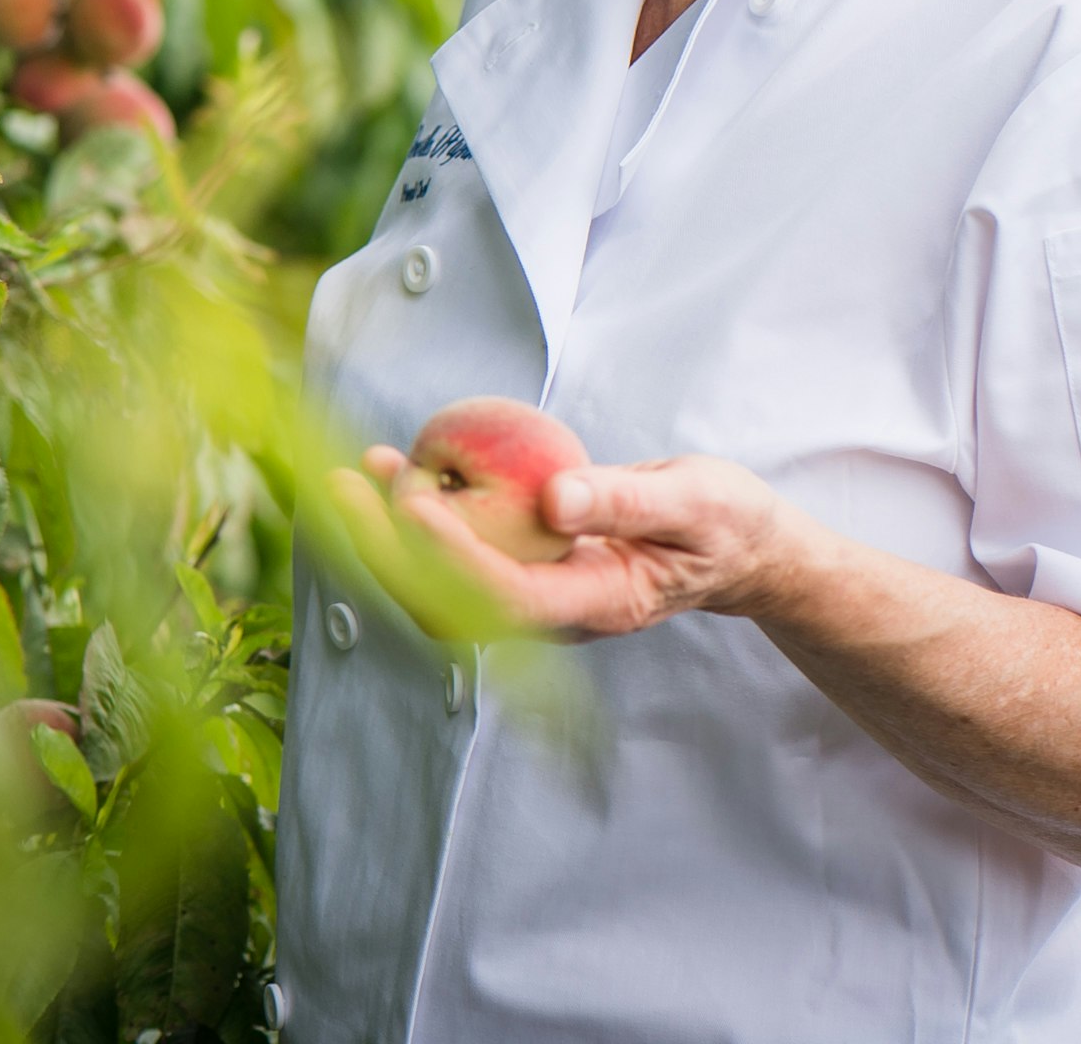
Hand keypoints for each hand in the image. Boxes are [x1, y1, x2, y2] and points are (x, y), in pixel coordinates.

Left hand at [326, 445, 812, 640]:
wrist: (733, 548)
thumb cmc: (722, 521)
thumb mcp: (694, 500)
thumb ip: (628, 500)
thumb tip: (556, 499)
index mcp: (598, 604)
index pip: (506, 596)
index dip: (451, 557)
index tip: (415, 502)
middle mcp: (554, 613)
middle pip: (451, 603)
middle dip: (389, 553)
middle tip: (347, 487)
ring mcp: (535, 596)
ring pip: (442, 585)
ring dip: (390, 536)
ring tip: (360, 470)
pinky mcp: (524, 571)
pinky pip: (456, 557)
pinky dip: (417, 519)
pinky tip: (397, 467)